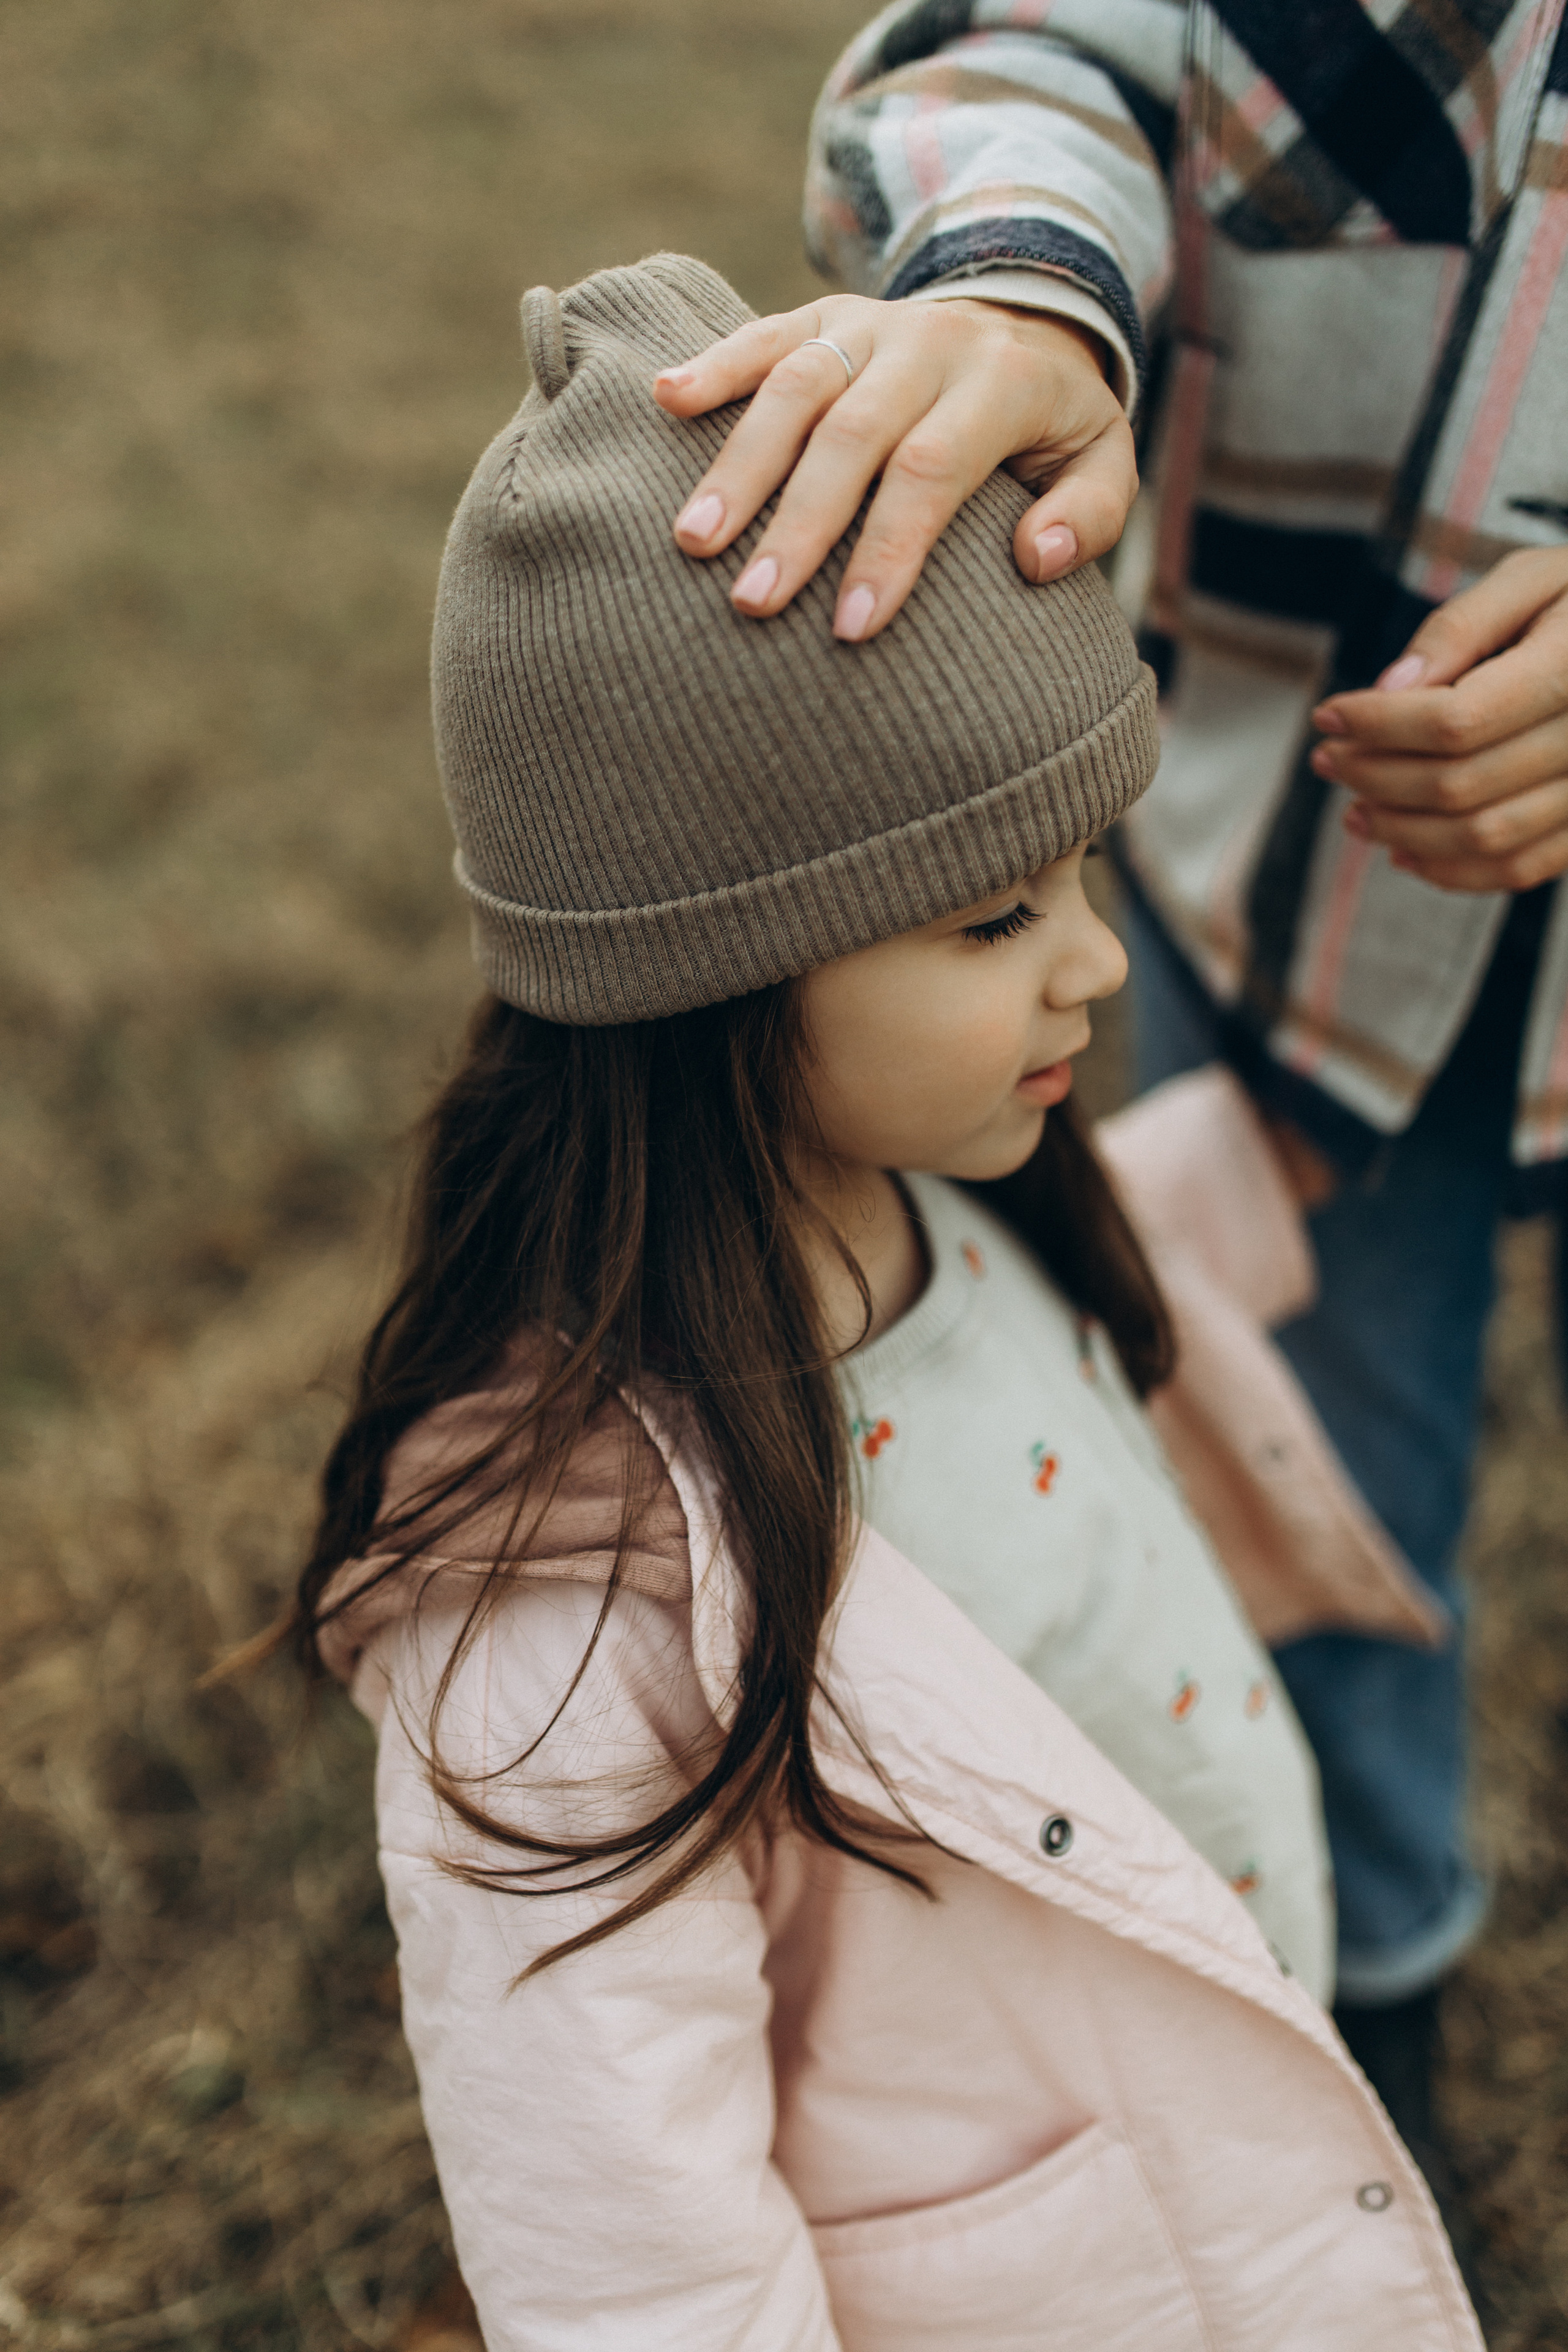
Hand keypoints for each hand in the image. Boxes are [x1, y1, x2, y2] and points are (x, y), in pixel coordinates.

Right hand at [652, 293, 1135, 641]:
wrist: (1028, 317)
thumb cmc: (1052, 426)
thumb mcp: (1103, 462)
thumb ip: (1088, 515)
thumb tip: (1035, 560)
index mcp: (1000, 383)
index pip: (932, 469)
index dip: (888, 547)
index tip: (851, 627)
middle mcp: (929, 343)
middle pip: (852, 433)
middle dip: (799, 522)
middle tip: (754, 603)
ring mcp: (870, 325)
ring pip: (797, 386)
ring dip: (740, 463)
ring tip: (693, 538)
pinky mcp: (824, 314)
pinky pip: (764, 333)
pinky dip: (713, 365)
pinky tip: (665, 400)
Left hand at [1311, 548, 1567, 892]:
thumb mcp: (1528, 579)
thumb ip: (1459, 627)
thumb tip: (1390, 687)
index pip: (1455, 721)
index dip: (1379, 725)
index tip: (1329, 715)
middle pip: (1458, 784)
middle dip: (1374, 776)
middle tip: (1326, 759)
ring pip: (1481, 837)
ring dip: (1401, 831)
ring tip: (1353, 809)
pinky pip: (1516, 869)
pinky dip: (1450, 871)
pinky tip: (1403, 849)